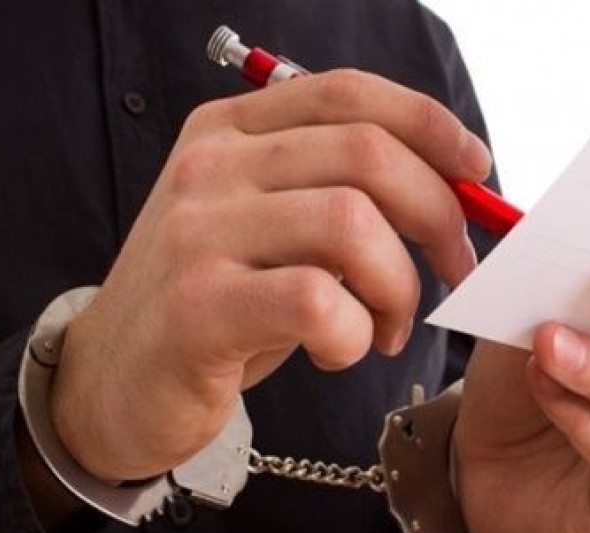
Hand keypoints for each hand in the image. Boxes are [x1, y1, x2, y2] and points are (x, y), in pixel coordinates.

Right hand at [49, 70, 491, 480]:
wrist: (113, 381)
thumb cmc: (215, 303)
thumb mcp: (266, 228)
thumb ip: (336, 194)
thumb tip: (451, 194)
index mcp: (230, 132)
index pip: (349, 94)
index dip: (430, 125)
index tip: (476, 173)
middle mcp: (210, 167)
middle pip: (367, 155)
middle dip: (439, 217)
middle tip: (454, 272)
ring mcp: (197, 232)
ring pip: (351, 225)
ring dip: (399, 287)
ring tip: (386, 327)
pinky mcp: (198, 306)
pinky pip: (319, 302)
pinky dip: (355, 335)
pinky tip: (337, 351)